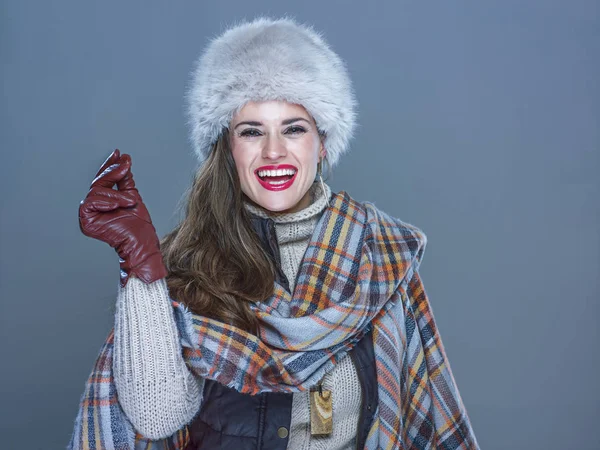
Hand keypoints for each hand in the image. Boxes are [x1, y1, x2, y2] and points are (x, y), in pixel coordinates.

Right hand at [79, 149, 167, 286]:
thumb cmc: (139, 224)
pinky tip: (116, 206)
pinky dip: (106, 202)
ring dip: (117, 195)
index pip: (103, 180)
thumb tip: (123, 159)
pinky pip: (91, 202)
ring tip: (130, 202)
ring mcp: (88, 214)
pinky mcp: (85, 221)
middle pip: (99, 182)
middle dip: (114, 173)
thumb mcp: (132, 195)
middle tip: (125, 165)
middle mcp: (93, 207)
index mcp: (103, 202)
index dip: (109, 165)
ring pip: (97, 191)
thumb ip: (125, 179)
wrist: (141, 241)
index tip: (118, 153)